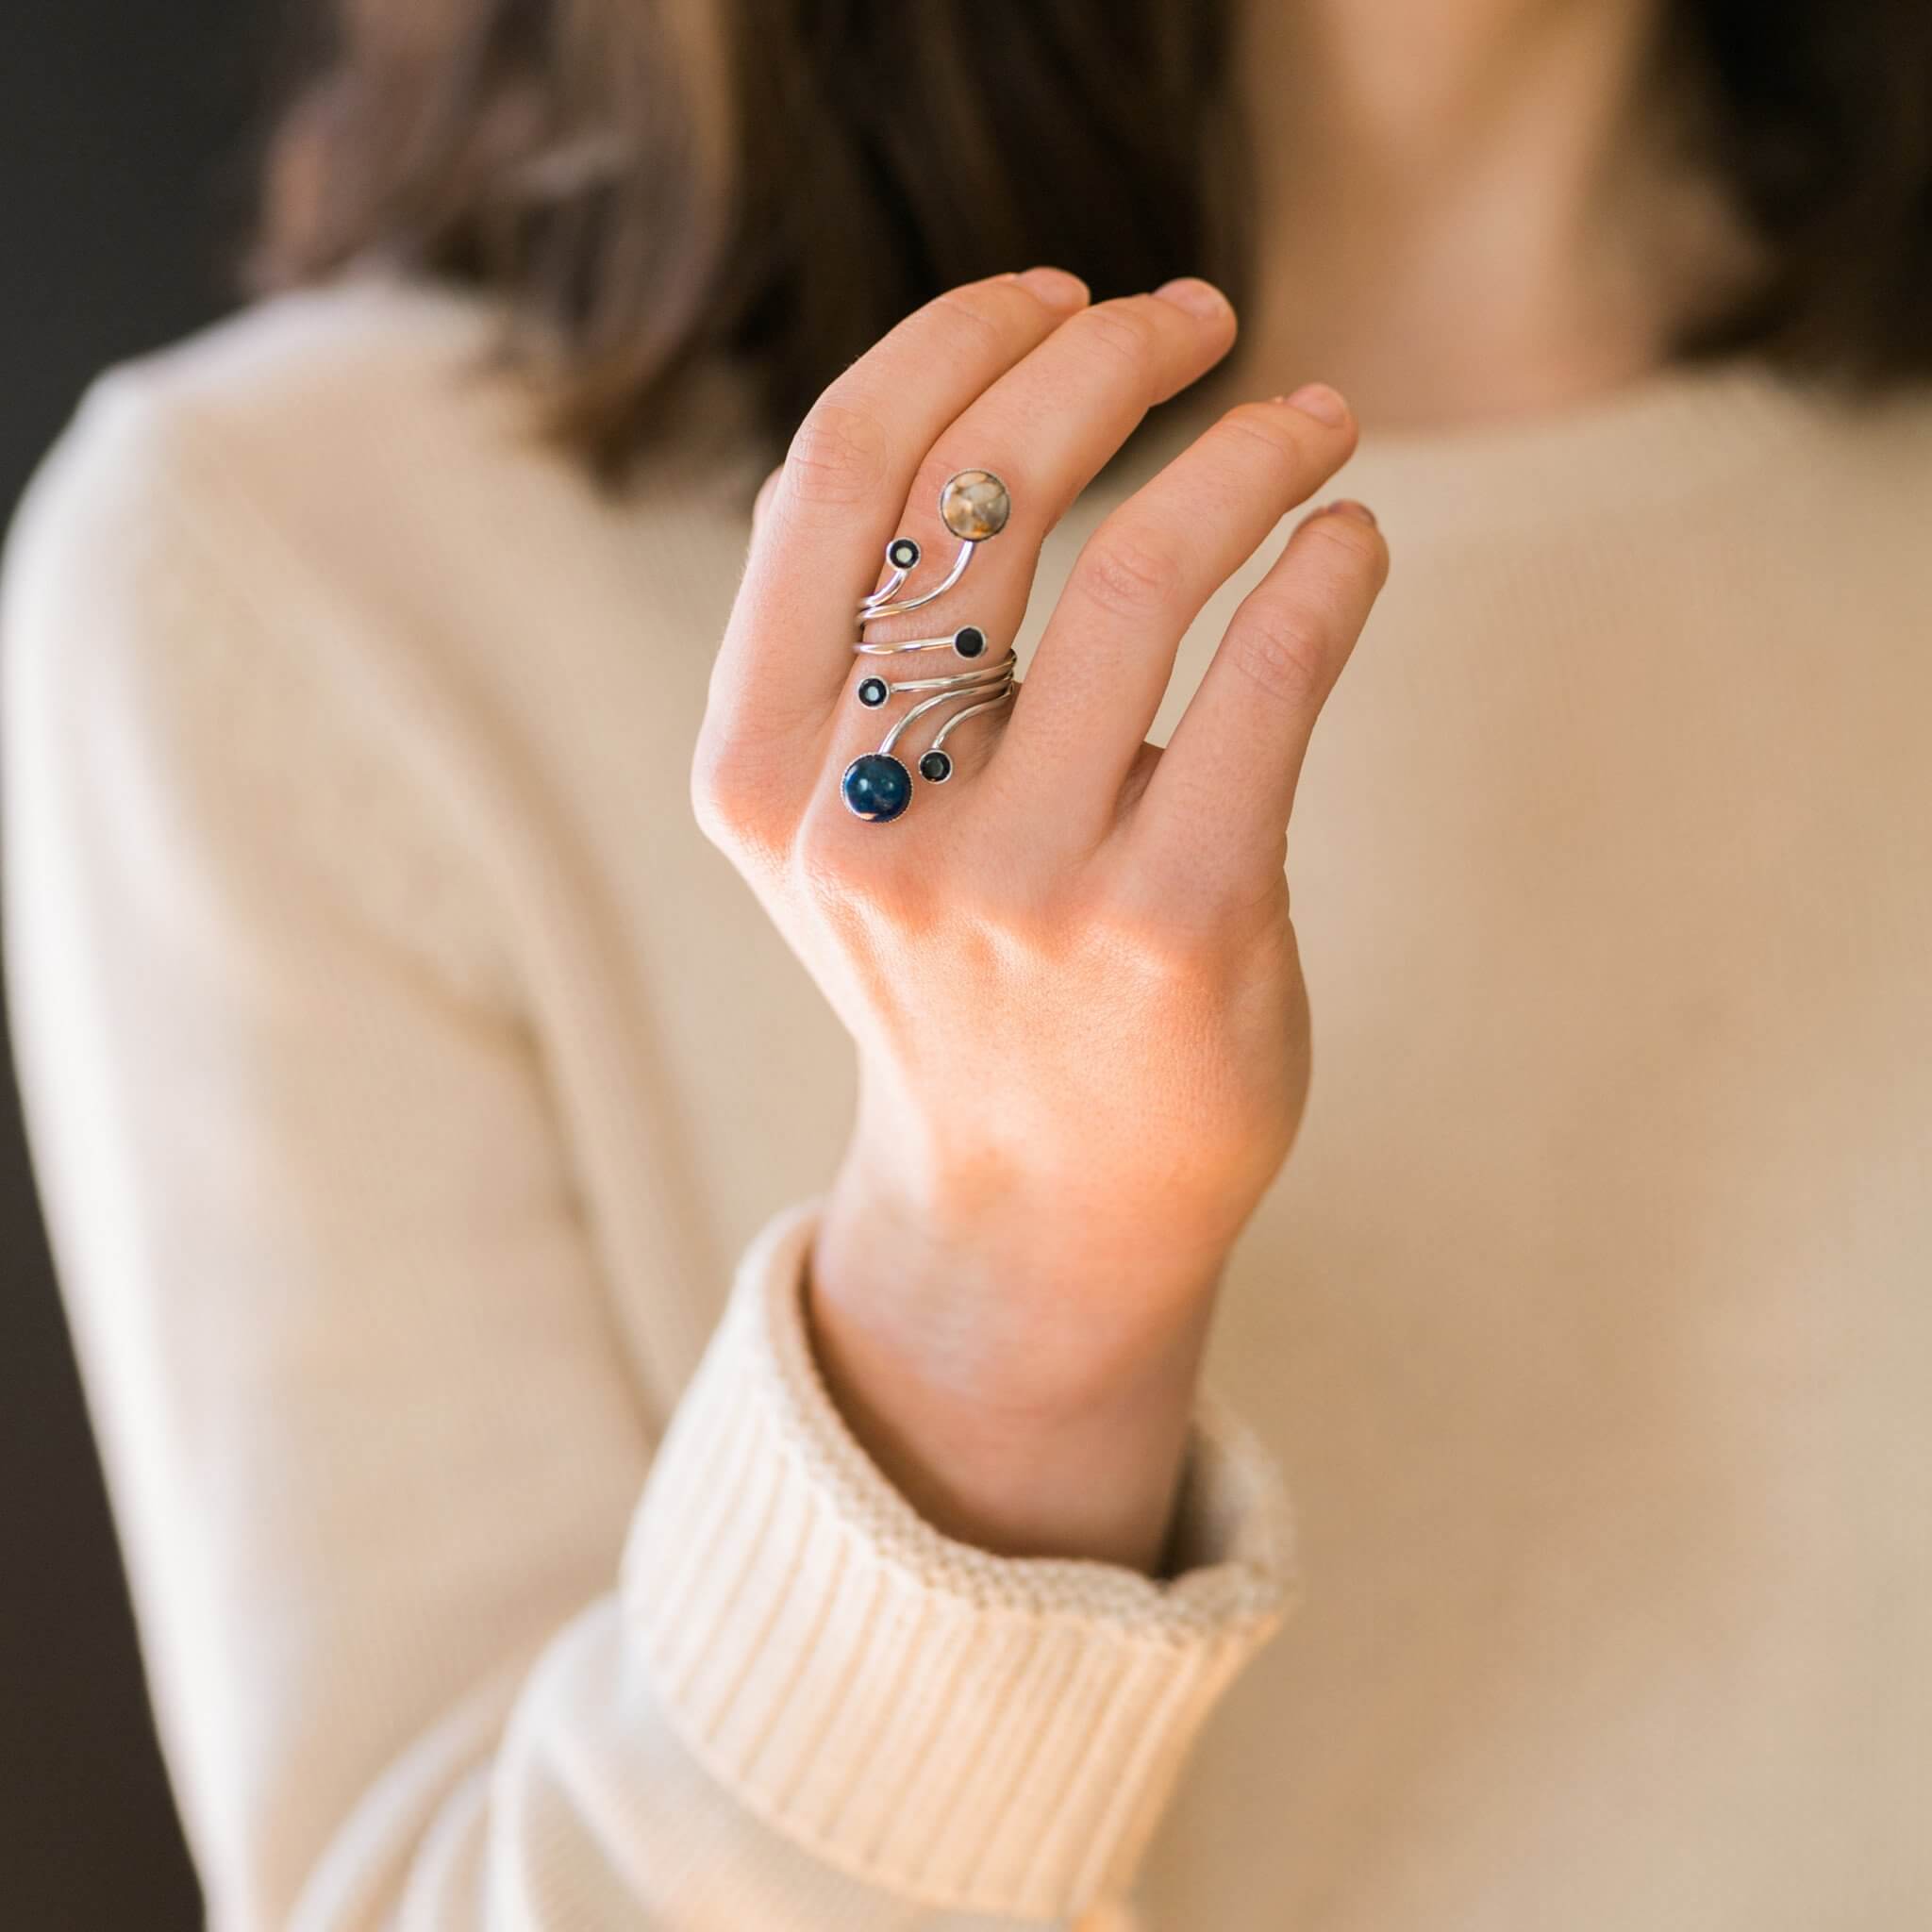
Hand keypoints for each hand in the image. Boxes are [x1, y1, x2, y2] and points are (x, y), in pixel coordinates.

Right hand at [693, 267, 1387, 1569]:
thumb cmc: (966, 979)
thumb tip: (993, 402)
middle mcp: (866, 824)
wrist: (1040, 1206)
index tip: (1058, 294)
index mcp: (760, 775)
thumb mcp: (848, 828)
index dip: (954, 343)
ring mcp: (1016, 884)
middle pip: (981, 492)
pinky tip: (1348, 544)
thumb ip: (866, 652)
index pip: (836, 477)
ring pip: (1138, 568)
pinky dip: (1324, 570)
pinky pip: (1267, 677)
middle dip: (1105, 356)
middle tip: (1197, 318)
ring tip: (1316, 421)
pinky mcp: (1169, 927)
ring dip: (1251, 451)